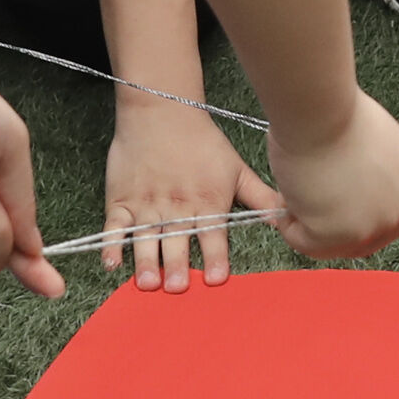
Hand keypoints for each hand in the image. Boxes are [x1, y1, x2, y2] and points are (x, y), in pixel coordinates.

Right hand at [106, 95, 280, 291]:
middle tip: (177, 286)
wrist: (162, 111)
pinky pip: (114, 227)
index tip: (216, 278)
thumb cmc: (203, 143)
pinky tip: (111, 263)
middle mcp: (177, 206)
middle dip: (177, 265)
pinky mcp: (121, 200)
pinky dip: (111, 245)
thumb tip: (287, 216)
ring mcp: (147, 204)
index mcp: (207, 201)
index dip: (215, 256)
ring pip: (146, 238)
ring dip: (146, 261)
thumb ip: (261, 197)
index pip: (213, 234)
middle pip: (177, 240)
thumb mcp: (237, 169)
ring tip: (147, 282)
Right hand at [265, 89, 398, 264]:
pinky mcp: (342, 237)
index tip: (326, 201)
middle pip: (363, 236)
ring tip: (294, 189)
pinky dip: (289, 225)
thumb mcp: (372, 146)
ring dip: (309, 223)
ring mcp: (374, 226)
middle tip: (305, 199)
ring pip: (333, 243)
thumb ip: (370, 173)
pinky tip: (287, 194)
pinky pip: (306, 243)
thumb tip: (346, 187)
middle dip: (330, 222)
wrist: (322, 111)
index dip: (349, 210)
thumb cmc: (337, 114)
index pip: (382, 214)